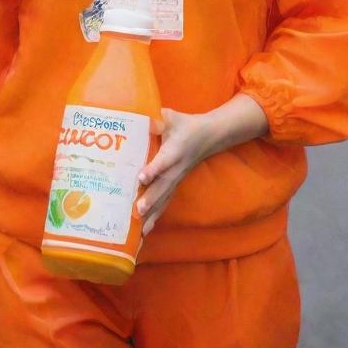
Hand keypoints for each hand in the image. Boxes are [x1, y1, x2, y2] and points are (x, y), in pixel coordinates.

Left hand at [135, 94, 269, 235]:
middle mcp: (177, 168)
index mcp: (175, 150)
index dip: (153, 169)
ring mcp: (177, 179)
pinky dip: (156, 217)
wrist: (209, 136)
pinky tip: (145, 231)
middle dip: (151, 199)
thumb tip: (142, 116)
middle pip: (164, 186)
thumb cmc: (186, 125)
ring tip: (140, 230)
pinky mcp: (176, 185)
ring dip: (153, 214)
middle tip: (138, 210)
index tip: (141, 178)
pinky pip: (166, 202)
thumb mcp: (172, 116)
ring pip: (165, 199)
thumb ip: (158, 117)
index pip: (164, 161)